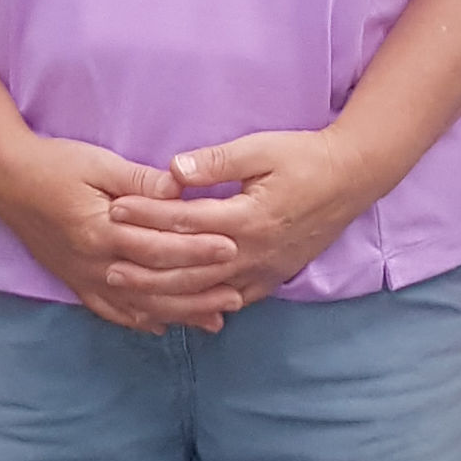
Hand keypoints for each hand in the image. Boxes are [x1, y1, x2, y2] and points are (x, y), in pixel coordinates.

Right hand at [0, 138, 235, 331]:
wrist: (4, 179)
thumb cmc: (54, 164)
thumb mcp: (99, 163)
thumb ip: (140, 180)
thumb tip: (180, 188)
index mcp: (101, 230)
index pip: (159, 247)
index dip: (197, 249)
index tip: (232, 249)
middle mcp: (94, 262)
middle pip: (154, 284)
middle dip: (198, 292)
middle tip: (237, 296)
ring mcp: (83, 277)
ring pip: (137, 305)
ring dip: (177, 314)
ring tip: (213, 319)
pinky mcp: (74, 281)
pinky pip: (108, 310)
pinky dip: (137, 320)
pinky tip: (161, 326)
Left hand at [103, 128, 379, 307]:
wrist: (351, 179)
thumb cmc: (304, 157)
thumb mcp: (260, 149)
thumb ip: (216, 162)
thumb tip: (174, 170)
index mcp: (247, 216)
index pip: (185, 220)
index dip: (147, 216)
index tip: (115, 210)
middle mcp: (253, 251)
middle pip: (188, 265)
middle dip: (146, 265)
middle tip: (108, 265)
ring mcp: (263, 270)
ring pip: (206, 291)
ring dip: (166, 294)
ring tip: (132, 292)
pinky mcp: (272, 278)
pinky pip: (232, 301)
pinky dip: (202, 308)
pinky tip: (178, 312)